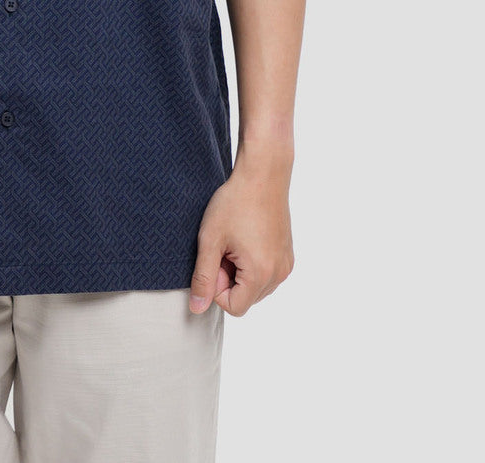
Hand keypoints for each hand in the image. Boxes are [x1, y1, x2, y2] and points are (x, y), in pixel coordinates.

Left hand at [188, 162, 294, 316]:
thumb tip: (197, 309)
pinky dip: (253, 264)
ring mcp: (286, 264)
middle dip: (229, 279)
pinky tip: (246, 237)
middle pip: (245, 298)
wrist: (263, 174)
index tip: (214, 258)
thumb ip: (203, 278)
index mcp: (261, 274)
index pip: (234, 307)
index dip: (216, 287)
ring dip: (240, 272)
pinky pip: (266, 274)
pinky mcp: (287, 254)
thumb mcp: (210, 240)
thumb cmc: (234, 203)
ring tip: (234, 241)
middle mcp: (279, 274)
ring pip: (255, 287)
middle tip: (222, 247)